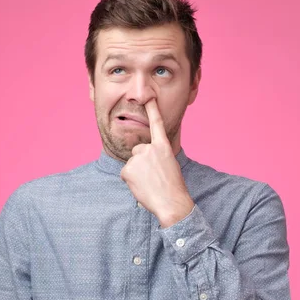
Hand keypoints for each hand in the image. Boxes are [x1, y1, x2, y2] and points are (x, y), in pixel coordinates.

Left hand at [120, 98, 193, 227]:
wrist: (171, 203)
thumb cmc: (173, 188)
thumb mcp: (170, 165)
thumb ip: (157, 157)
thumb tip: (145, 160)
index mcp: (163, 147)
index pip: (157, 124)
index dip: (152, 109)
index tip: (149, 96)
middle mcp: (150, 148)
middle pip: (138, 151)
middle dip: (142, 162)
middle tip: (153, 177)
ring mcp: (138, 158)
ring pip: (132, 164)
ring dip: (137, 173)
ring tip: (149, 183)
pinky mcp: (128, 169)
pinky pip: (126, 174)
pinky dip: (131, 182)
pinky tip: (142, 187)